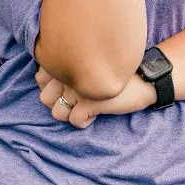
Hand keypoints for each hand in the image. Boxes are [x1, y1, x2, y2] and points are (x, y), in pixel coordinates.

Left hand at [35, 65, 155, 127]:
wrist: (145, 78)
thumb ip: (67, 70)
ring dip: (70, 115)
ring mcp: (77, 87)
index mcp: (65, 62)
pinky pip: (75, 120)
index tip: (66, 90)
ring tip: (85, 109)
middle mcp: (67, 73)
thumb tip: (48, 87)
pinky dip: (84, 122)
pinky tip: (95, 115)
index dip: (51, 89)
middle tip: (76, 103)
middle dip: (58, 104)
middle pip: (44, 98)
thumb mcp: (87, 65)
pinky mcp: (91, 101)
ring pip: (57, 113)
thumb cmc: (114, 72)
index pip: (39, 79)